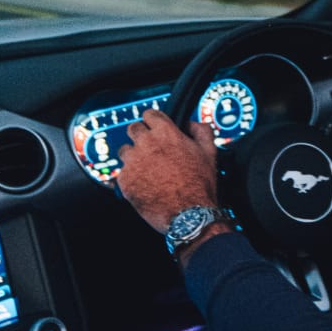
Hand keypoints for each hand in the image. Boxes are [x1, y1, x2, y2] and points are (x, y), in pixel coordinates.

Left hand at [117, 109, 217, 237]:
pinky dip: (130, 178)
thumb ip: (202, 131)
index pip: (150, 114)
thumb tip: (192, 123)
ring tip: (147, 170)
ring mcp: (133, 162)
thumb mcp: (209, 153)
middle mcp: (146, 144)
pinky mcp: (124, 181)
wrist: (189, 216)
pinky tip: (144, 185)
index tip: (154, 128)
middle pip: (133, 128)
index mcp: (166, 133)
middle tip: (150, 150)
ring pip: (125, 151)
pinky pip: (122, 173)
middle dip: (141, 136)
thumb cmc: (199, 186)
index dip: (154, 121)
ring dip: (134, 157)